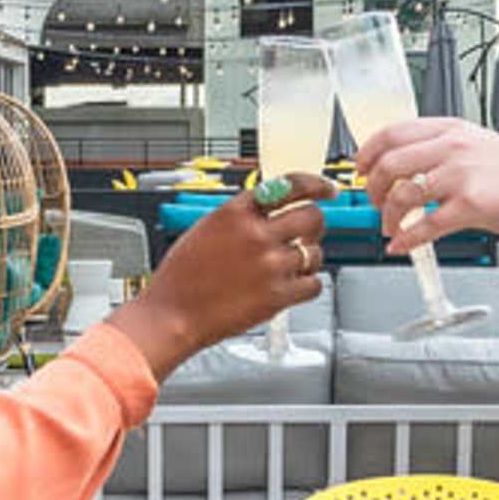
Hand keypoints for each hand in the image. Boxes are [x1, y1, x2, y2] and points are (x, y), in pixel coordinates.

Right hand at [107, 174, 335, 375]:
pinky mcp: (277, 296)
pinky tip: (290, 287)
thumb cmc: (182, 276)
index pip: (290, 186)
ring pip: (315, 253)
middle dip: (313, 226)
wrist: (172, 314)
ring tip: (287, 268)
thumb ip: (241, 218)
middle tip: (306, 235)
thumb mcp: (206, 229)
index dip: (315, 185)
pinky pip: (314, 284)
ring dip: (307, 259)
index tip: (326, 189)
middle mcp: (256, 235)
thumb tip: (271, 211)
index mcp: (236, 213)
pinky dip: (307, 286)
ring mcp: (270, 265)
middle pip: (312, 218)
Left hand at [353, 119, 498, 248]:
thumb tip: (402, 167)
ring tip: (391, 227)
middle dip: (373, 188)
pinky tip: (403, 245)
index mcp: (450, 129)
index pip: (392, 133)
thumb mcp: (475, 145)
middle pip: (389, 164)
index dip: (367, 152)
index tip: (360, 168)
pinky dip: (407, 239)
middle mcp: (452, 148)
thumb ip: (439, 150)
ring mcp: (460, 175)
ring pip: (402, 195)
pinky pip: (425, 226)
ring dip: (388, 217)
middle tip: (375, 203)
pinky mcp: (469, 205)